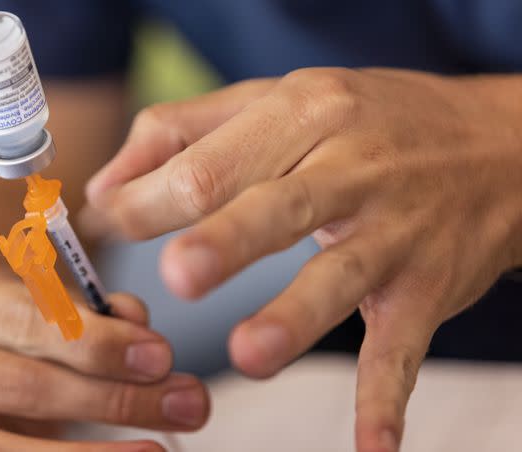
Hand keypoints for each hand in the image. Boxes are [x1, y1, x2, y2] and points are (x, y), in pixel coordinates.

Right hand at [0, 261, 208, 450]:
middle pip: (22, 387)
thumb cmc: (7, 317)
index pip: (25, 320)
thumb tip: (141, 333)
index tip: (161, 357)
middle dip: (113, 399)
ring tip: (160, 450)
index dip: (98, 344)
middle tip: (187, 403)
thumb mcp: (43, 296)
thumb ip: (91, 309)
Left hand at [84, 68, 521, 451]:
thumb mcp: (276, 99)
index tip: (107, 230)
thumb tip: (104, 188)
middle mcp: (350, 170)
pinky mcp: (424, 290)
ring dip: (294, 319)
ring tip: (247, 355)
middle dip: (223, 242)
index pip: (210, 164)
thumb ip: (181, 132)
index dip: (148, 203)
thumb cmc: (365, 121)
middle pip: (276, 209)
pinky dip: (386, 399)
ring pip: (337, 278)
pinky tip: (371, 448)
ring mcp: (392, 233)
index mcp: (300, 115)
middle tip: (177, 275)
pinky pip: (402, 348)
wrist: (499, 148)